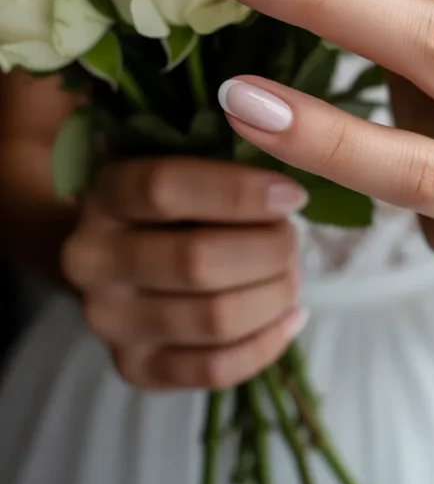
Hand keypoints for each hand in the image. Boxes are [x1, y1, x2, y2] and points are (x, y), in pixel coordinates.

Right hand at [61, 157, 307, 388]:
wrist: (133, 248)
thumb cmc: (185, 193)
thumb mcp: (191, 151)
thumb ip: (226, 138)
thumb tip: (277, 114)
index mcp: (105, 191)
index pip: (163, 188)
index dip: (237, 192)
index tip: (291, 193)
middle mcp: (91, 258)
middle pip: (196, 261)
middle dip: (267, 249)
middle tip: (292, 236)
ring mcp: (109, 320)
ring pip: (213, 319)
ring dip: (272, 295)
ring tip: (291, 273)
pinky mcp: (134, 367)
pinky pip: (214, 370)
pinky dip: (266, 343)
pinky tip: (289, 315)